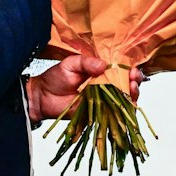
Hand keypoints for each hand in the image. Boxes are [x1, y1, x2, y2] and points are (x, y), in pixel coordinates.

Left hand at [27, 55, 145, 122]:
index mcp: (99, 71)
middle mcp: (104, 84)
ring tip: (132, 90)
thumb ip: (86, 63)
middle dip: (134, 82)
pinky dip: (123, 111)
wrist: (41, 98)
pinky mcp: (98, 112)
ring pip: (123, 98)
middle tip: (134, 80)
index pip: (119, 69)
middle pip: (126, 84)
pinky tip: (128, 106)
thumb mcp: (69, 64)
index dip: (129, 69)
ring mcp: (103, 99)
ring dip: (132, 95)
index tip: (132, 70)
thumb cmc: (54, 78)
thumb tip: (104, 64)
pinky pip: (114, 113)